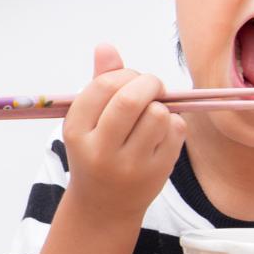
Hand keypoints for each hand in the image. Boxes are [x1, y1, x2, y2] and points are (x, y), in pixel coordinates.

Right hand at [60, 43, 185, 219]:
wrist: (103, 206)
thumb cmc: (95, 153)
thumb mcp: (86, 121)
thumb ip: (98, 82)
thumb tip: (106, 47)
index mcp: (76, 131)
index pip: (103, 86)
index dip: (124, 75)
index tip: (130, 80)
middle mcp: (100, 150)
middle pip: (132, 99)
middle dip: (149, 83)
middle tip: (152, 87)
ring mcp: (129, 165)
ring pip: (159, 114)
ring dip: (161, 106)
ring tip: (153, 115)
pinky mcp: (156, 173)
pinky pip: (177, 130)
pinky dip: (174, 123)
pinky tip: (161, 133)